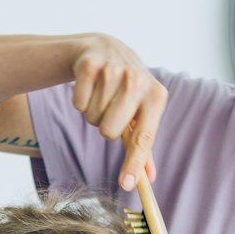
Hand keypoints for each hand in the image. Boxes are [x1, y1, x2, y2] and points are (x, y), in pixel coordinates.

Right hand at [70, 35, 167, 189]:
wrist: (106, 48)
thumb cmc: (127, 90)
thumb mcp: (141, 112)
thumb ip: (144, 146)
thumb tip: (148, 179)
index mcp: (156, 96)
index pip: (143, 138)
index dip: (134, 164)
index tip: (126, 184)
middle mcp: (137, 81)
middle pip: (110, 133)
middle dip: (106, 128)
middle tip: (111, 111)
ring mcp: (113, 70)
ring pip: (93, 119)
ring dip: (93, 114)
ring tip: (102, 96)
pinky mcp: (89, 65)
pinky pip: (78, 105)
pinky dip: (80, 101)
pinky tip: (90, 86)